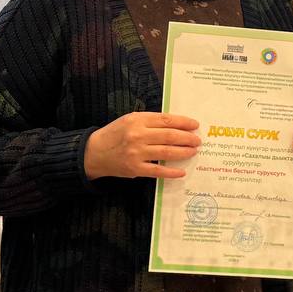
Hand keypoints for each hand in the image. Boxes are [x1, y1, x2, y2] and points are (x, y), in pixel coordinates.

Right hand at [84, 112, 199, 180]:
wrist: (94, 152)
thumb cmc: (115, 134)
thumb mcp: (130, 120)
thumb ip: (150, 121)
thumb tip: (176, 125)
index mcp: (137, 120)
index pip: (166, 120)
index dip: (183, 122)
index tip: (195, 125)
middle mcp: (137, 135)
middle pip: (170, 136)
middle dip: (187, 138)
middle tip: (197, 140)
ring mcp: (137, 153)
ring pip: (167, 152)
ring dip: (184, 152)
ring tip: (193, 151)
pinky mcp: (135, 169)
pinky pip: (158, 171)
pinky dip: (171, 172)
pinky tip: (181, 171)